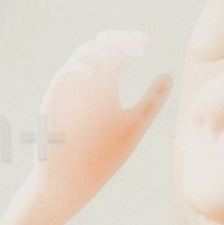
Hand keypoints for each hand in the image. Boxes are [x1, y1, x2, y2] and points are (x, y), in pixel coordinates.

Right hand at [0, 26, 167, 224]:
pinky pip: (64, 76)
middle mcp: (87, 84)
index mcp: (105, 87)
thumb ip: (150, 101)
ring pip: (82, 57)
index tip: (146, 43)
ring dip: (100, 51)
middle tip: (137, 45)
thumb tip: (169, 75)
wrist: (68, 184)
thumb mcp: (133, 126)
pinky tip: (96, 72)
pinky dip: (78, 69)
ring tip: (119, 56)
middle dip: (117, 40)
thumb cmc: (101, 159)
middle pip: (100, 47)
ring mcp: (71, 91)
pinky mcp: (55, 101)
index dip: (130, 42)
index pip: (117, 54)